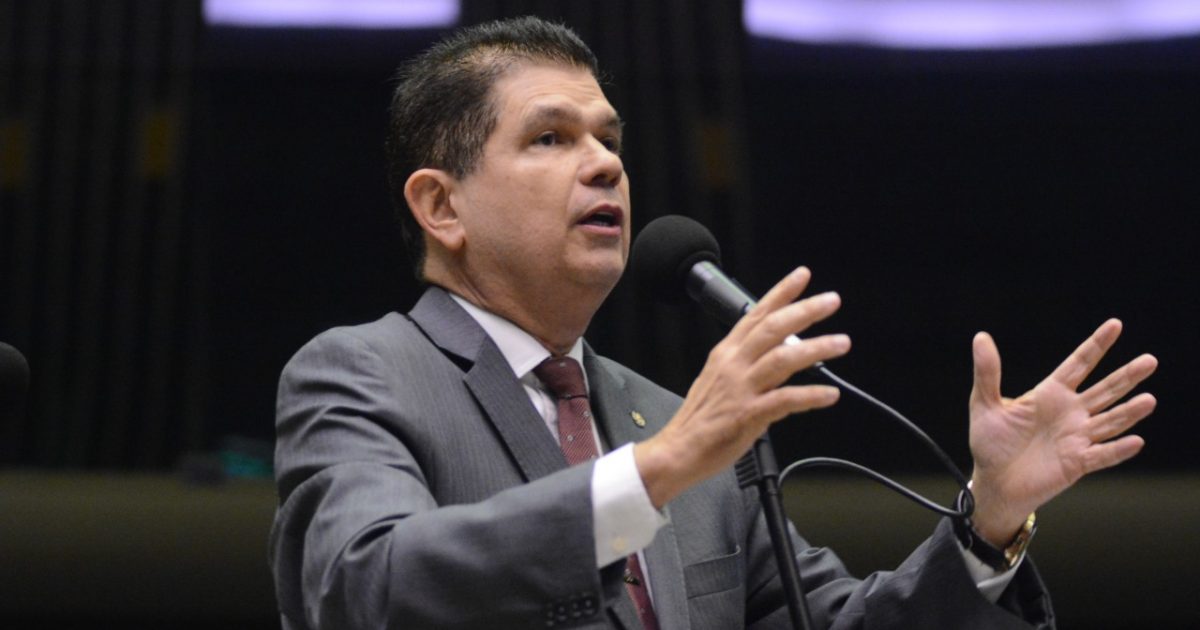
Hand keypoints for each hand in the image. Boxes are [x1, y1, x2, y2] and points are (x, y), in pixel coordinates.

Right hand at [634, 267, 850, 508]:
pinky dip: (810, 396)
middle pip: (772, 328)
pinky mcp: (747, 414)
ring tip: (841, 343)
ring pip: (783, 358)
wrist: (677, 450)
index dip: (781, 293)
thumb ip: (750, 363)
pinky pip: (784, 399)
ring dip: (816, 348)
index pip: (756, 314)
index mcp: (726, 354)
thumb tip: (782, 351)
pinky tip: (829, 395)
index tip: (802, 276)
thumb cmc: (700, 419)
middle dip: (805, 311)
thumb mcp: (720, 379)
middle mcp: (733, 365)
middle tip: (831, 301)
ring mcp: (740, 388)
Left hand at [967, 319, 1156, 545]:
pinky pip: (1102, 455)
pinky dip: (1118, 449)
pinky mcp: (1078, 463)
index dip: (1096, 345)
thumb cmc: (990, 442)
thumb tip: (981, 337)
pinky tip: (1136, 441)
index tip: (1115, 324)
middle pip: (1105, 390)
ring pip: (1110, 421)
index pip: (1079, 364)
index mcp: (1050, 394)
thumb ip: (987, 372)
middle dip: (1126, 376)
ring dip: (1129, 412)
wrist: (994, 482)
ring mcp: (1077, 437)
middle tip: (1150, 360)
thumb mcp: (985, 404)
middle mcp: (1071, 412)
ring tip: (1149, 399)